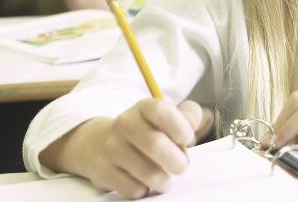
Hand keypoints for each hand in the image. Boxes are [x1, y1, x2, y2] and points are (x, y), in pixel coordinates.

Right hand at [84, 99, 210, 199]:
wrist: (98, 144)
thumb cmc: (144, 133)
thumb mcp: (163, 120)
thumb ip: (186, 117)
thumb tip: (199, 117)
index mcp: (143, 108)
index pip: (162, 110)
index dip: (180, 127)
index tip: (186, 139)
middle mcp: (125, 123)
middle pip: (156, 145)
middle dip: (178, 162)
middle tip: (180, 166)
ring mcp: (111, 147)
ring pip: (149, 174)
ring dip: (163, 181)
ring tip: (162, 176)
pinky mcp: (103, 170)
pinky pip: (135, 190)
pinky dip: (144, 190)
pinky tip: (141, 181)